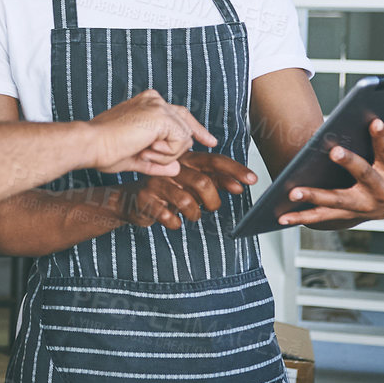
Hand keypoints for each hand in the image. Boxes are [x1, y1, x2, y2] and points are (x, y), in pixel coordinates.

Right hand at [89, 90, 215, 176]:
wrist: (91, 145)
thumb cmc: (104, 150)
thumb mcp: (136, 157)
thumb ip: (158, 161)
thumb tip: (177, 168)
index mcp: (147, 103)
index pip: (180, 115)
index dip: (197, 130)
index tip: (211, 141)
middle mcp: (155, 99)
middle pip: (187, 126)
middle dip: (176, 148)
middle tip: (145, 151)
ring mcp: (159, 106)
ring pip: (184, 138)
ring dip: (165, 153)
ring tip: (140, 149)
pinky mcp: (162, 116)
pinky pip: (181, 142)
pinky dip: (165, 153)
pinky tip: (145, 148)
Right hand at [123, 151, 255, 230]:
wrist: (131, 199)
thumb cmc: (168, 189)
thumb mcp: (193, 182)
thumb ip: (215, 181)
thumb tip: (239, 185)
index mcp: (187, 160)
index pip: (215, 161)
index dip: (235, 170)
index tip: (252, 180)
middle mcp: (172, 168)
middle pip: (202, 182)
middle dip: (212, 201)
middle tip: (212, 207)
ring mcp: (157, 183)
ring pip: (186, 201)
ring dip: (195, 214)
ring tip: (193, 215)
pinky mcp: (146, 199)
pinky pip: (168, 216)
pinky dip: (175, 223)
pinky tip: (175, 222)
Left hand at [277, 119, 383, 228]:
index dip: (382, 137)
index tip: (374, 121)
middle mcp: (381, 191)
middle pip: (364, 174)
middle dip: (350, 162)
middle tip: (334, 150)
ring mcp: (363, 206)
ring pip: (338, 199)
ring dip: (316, 196)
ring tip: (294, 190)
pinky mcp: (346, 217)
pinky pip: (322, 217)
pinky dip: (301, 217)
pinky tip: (283, 216)